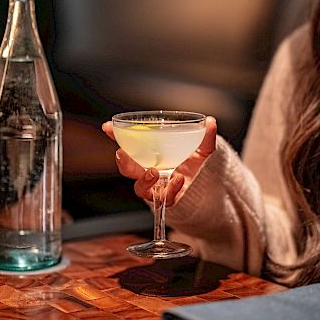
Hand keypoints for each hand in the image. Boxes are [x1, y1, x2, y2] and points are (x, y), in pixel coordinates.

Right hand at [102, 116, 216, 206]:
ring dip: (143, 180)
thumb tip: (211, 121)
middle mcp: (149, 171)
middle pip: (127, 169)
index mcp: (150, 155)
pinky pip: (164, 198)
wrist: (206, 185)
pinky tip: (178, 179)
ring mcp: (157, 187)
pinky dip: (171, 189)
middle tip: (122, 154)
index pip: (128, 144)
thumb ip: (206, 136)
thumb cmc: (195, 162)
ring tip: (153, 172)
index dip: (115, 135)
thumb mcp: (201, 147)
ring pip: (140, 188)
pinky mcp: (168, 198)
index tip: (108, 127)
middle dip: (123, 162)